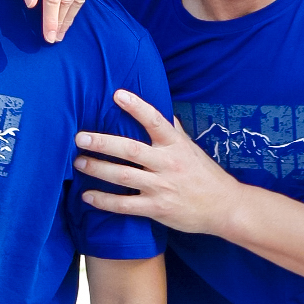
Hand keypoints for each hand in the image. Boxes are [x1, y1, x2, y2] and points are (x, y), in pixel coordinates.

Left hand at [75, 90, 242, 234]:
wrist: (225, 207)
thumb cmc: (206, 175)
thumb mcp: (192, 148)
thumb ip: (174, 130)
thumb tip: (162, 110)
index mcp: (176, 145)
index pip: (156, 120)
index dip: (137, 107)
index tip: (117, 94)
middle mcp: (167, 163)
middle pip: (130, 150)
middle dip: (103, 143)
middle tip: (80, 138)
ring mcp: (161, 187)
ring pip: (123, 176)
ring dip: (97, 169)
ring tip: (78, 163)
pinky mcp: (157, 208)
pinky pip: (125, 205)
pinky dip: (104, 201)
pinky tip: (87, 196)